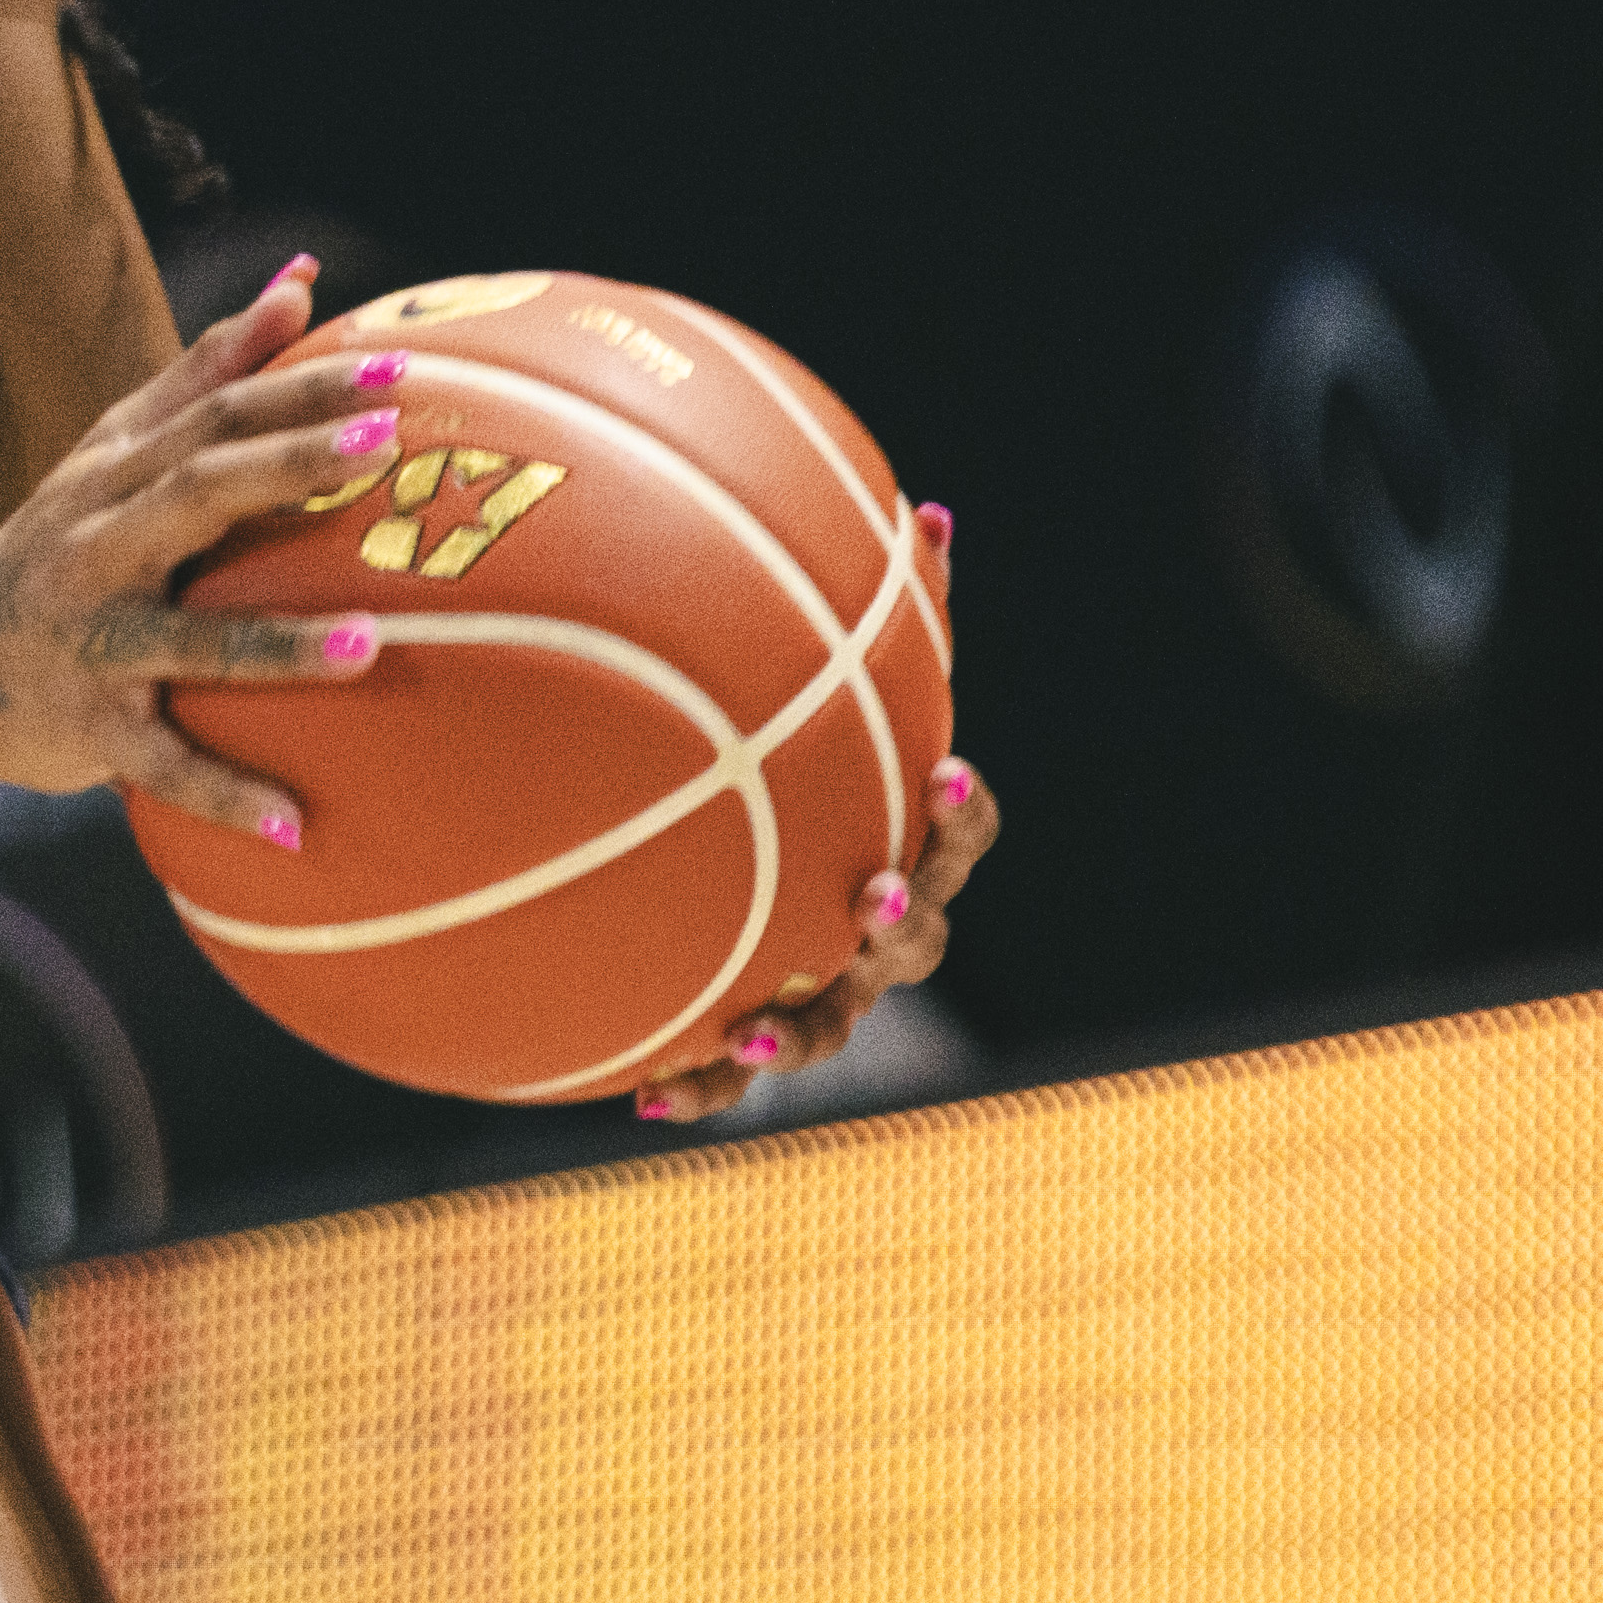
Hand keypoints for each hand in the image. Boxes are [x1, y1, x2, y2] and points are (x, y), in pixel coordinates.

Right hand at [0, 256, 417, 841]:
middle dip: (289, 464)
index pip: (214, 413)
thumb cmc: (60, 548)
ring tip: (367, 643)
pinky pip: (160, 764)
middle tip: (386, 445)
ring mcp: (90, 639)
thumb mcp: (115, 453)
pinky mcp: (84, 726)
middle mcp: (99, 545)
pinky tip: (297, 825)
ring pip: (184, 638)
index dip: (302, 388)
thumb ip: (205, 371)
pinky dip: (223, 793)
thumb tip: (300, 280)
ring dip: (274, 644)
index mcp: (117, 475)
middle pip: (197, 490)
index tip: (399, 368)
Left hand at [639, 502, 993, 1120]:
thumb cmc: (796, 758)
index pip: (962, 830)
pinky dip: (698, 1089)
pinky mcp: (751, 1038)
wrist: (723, 868)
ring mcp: (823, 990)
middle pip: (918, 937)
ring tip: (753, 1034)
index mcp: (904, 840)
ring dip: (800, 1034)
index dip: (963, 811)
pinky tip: (639, 1095)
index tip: (947, 772)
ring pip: (832, 1026)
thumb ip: (877, 615)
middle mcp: (876, 923)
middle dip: (896, 920)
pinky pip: (728, 1077)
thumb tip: (936, 506)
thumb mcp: (832, 685)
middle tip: (865, 892)